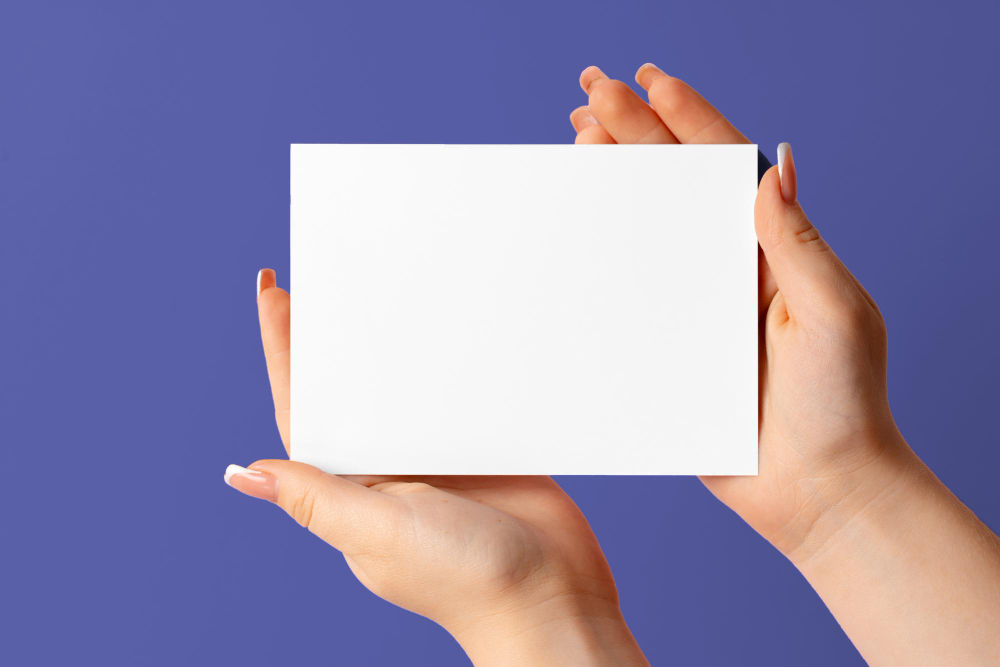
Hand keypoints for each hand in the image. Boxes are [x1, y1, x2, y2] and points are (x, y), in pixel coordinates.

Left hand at [224, 269, 647, 665]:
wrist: (551, 596)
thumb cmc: (464, 579)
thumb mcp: (379, 530)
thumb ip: (316, 497)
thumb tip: (239, 475)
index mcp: (351, 488)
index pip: (302, 408)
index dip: (281, 350)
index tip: (271, 294)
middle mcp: (386, 471)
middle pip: (347, 389)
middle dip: (327, 337)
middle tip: (316, 280)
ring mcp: (434, 459)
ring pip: (398, 387)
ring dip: (383, 342)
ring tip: (370, 289)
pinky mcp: (479, 450)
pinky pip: (455, 394)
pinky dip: (447, 361)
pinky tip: (445, 327)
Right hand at [573, 63, 999, 664]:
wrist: (816, 490)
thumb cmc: (841, 404)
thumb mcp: (834, 311)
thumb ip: (798, 239)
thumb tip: (777, 161)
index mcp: (774, 248)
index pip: (726, 166)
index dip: (689, 119)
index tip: (648, 82)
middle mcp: (732, 267)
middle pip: (675, 185)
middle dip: (634, 134)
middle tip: (589, 94)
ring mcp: (698, 305)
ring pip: (646, 230)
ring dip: (612, 182)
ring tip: (576, 140)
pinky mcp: (671, 347)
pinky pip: (629, 294)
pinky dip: (599, 258)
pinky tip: (573, 231)